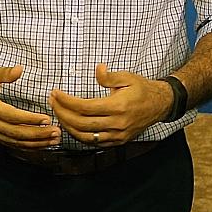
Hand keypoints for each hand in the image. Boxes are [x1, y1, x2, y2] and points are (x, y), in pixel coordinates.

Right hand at [0, 64, 60, 149]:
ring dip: (35, 143)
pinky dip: (26, 146)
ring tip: (53, 140)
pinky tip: (40, 145)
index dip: (30, 119)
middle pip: (15, 133)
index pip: (11, 116)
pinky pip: (10, 144)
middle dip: (37, 134)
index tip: (47, 118)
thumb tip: (20, 69)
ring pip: (14, 142)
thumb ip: (4, 72)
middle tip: (56, 132)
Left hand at [48, 64, 172, 147]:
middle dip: (62, 112)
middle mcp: (116, 124)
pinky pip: (94, 142)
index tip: (55, 93)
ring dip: (68, 126)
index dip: (66, 101)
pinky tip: (71, 125)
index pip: (84, 107)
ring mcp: (117, 135)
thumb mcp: (127, 77)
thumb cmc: (141, 88)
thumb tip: (97, 69)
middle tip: (52, 101)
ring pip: (85, 137)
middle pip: (80, 123)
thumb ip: (109, 76)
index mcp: (117, 107)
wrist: (159, 105)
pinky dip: (79, 135)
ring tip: (58, 114)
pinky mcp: (118, 141)